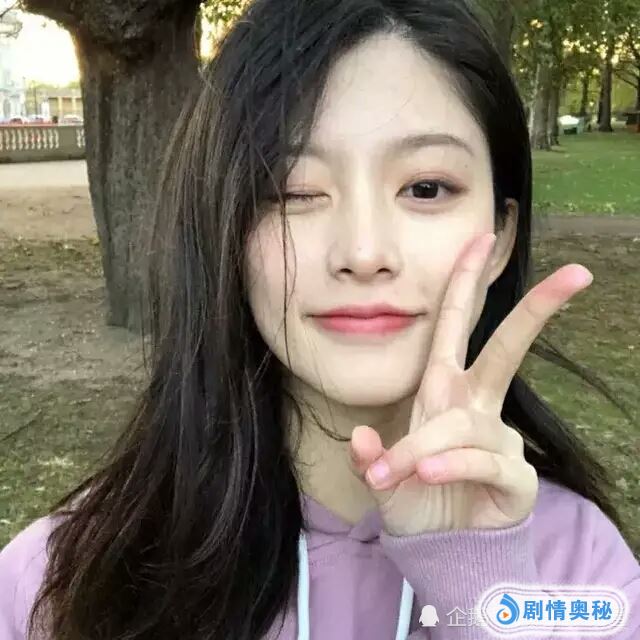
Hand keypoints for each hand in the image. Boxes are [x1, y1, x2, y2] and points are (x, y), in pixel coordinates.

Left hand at [349, 231, 593, 535]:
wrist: (438, 548)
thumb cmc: (413, 498)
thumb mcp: (381, 473)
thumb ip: (370, 455)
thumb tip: (362, 438)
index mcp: (445, 391)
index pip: (457, 327)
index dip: (467, 283)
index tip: (482, 239)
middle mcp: (476, 406)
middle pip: (507, 348)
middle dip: (536, 310)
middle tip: (575, 274)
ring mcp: (500, 438)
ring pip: (462, 424)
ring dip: (422, 447)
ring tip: (394, 474)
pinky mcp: (516, 475)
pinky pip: (481, 459)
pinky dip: (450, 465)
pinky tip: (428, 476)